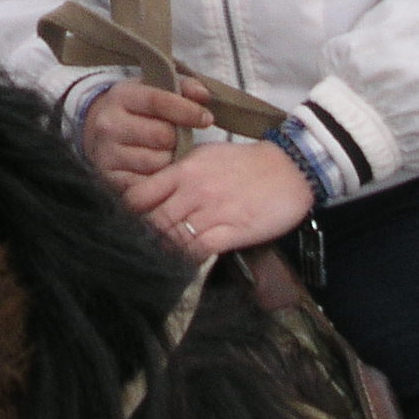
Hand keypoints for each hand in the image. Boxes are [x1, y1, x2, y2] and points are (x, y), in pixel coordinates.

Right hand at [81, 77, 213, 187]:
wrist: (98, 132)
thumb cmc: (137, 110)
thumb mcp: (154, 89)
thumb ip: (183, 86)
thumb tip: (204, 94)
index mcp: (121, 96)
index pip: (158, 101)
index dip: (187, 110)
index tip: (207, 118)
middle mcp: (109, 124)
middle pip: (162, 135)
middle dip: (178, 138)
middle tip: (177, 137)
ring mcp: (107, 153)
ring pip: (158, 161)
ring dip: (170, 159)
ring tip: (165, 152)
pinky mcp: (111, 178)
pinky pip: (149, 183)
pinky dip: (159, 177)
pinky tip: (158, 168)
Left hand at [121, 138, 314, 259]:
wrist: (290, 169)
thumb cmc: (245, 163)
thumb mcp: (205, 157)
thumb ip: (179, 174)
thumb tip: (155, 190)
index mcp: (183, 171)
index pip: (138, 195)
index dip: (128, 213)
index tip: (128, 222)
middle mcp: (192, 192)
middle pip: (151, 221)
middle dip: (143, 236)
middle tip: (141, 247)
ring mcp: (211, 212)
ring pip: (171, 238)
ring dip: (164, 250)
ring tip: (161, 256)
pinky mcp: (232, 232)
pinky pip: (198, 251)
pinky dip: (188, 258)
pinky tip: (186, 261)